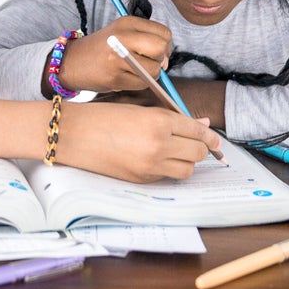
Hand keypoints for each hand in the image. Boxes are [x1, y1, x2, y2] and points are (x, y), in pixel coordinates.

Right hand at [57, 16, 171, 95]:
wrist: (72, 61)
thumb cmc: (102, 48)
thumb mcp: (122, 32)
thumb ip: (146, 38)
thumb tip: (166, 58)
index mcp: (127, 22)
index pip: (163, 33)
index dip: (166, 45)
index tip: (157, 52)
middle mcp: (123, 37)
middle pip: (160, 48)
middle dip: (161, 59)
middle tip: (150, 63)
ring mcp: (118, 57)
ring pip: (154, 70)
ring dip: (150, 75)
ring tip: (135, 71)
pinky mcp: (115, 76)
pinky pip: (142, 84)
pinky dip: (139, 83)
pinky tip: (127, 78)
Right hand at [60, 101, 221, 182]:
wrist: (72, 134)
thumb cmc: (103, 116)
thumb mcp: (138, 109)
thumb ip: (171, 117)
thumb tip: (200, 124)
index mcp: (159, 121)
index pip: (197, 131)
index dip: (209, 136)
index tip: (215, 140)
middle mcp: (159, 145)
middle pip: (197, 153)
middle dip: (200, 149)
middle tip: (196, 144)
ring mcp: (150, 166)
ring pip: (187, 170)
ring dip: (186, 161)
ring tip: (176, 152)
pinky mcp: (141, 179)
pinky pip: (167, 177)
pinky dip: (169, 169)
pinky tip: (158, 159)